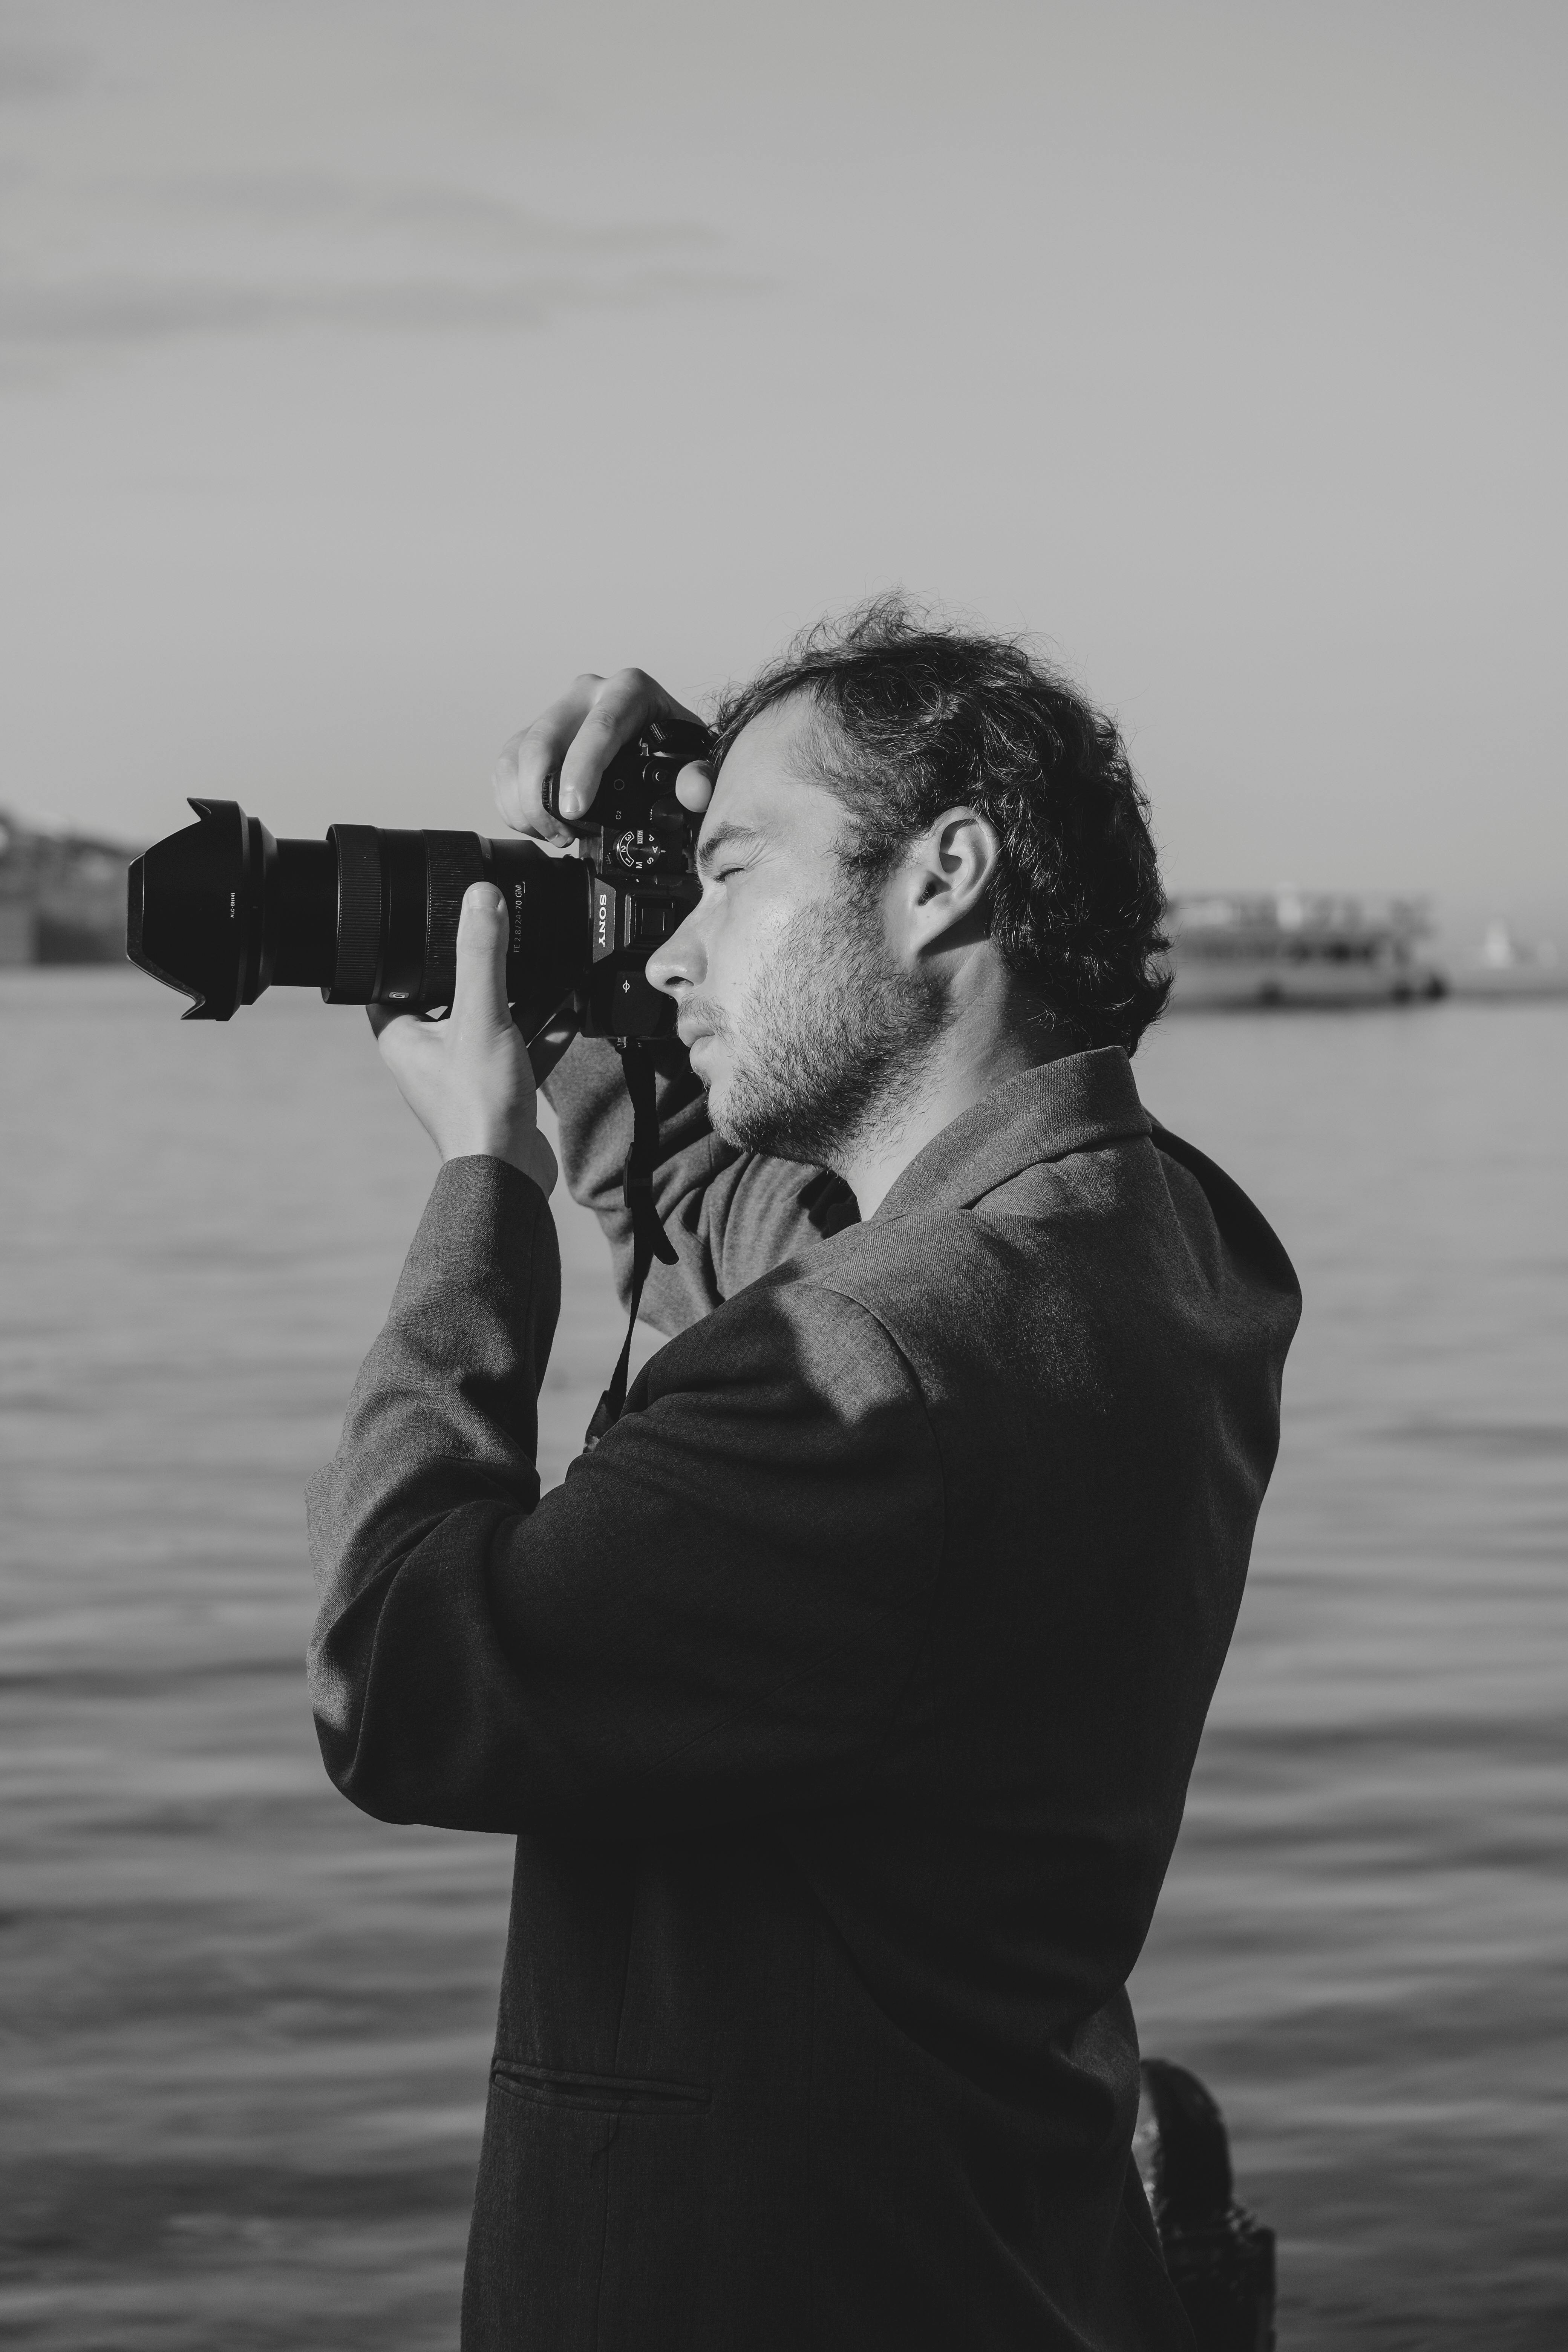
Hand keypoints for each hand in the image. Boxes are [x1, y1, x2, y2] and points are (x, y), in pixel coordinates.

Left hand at [369, 884, 557, 1194]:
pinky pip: (517, 1052)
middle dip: (479, 972)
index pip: (392, 979)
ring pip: (487, 1024)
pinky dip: (541, 1033)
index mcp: (402, 1035)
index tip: (434, 922)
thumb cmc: (478, 1105)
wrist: (508, 1173)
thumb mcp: (481, 1015)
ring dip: (518, 1001)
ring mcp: (461, 1076)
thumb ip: (482, 956)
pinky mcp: (495, 1092)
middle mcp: (425, 1055)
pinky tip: (568, 1014)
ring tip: (545, 971)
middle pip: (447, 997)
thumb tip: (480, 899)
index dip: (410, 949)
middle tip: (501, 940)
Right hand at [492, 666, 714, 844]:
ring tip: (555, 834)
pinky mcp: (534, 733)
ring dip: (524, 803)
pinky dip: (512, 801)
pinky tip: (536, 823)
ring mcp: (558, 712)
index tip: (574, 811)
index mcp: (630, 692)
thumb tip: (695, 790)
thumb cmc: (676, 753)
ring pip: (517, 754)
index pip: (600, 727)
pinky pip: (506, 765)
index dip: (581, 771)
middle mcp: (588, 695)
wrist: (658, 749)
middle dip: (543, 797)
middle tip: (563, 835)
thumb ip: (700, 778)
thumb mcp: (695, 764)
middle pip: (543, 739)